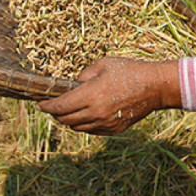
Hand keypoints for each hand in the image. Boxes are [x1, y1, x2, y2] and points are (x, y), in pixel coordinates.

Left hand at [37, 57, 181, 134]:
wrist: (155, 87)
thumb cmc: (129, 71)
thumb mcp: (103, 64)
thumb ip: (83, 75)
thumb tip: (74, 85)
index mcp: (91, 95)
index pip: (60, 106)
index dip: (47, 106)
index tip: (40, 104)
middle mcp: (96, 113)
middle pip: (65, 120)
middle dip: (55, 114)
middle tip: (52, 106)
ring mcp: (105, 123)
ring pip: (77, 127)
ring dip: (69, 120)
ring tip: (67, 110)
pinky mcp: (114, 129)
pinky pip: (91, 130)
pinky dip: (84, 124)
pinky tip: (85, 115)